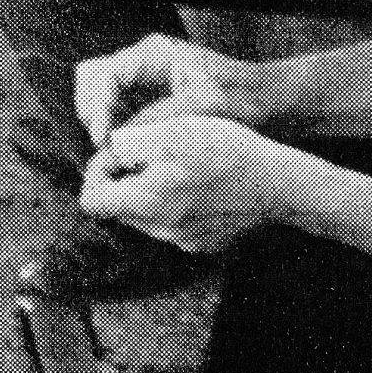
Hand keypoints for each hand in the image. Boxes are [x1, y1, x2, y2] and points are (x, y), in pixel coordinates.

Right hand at [74, 32, 242, 149]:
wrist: (262, 97)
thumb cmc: (238, 97)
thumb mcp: (201, 107)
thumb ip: (160, 118)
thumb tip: (121, 139)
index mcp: (153, 54)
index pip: (106, 73)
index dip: (98, 105)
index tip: (102, 138)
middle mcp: (143, 59)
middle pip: (93, 75)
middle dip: (91, 108)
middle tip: (101, 143)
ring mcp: (144, 75)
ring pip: (100, 90)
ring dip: (100, 118)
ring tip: (110, 149)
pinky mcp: (149, 93)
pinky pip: (117, 105)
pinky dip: (113, 124)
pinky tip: (123, 147)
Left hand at [79, 112, 290, 251]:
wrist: (280, 182)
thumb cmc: (225, 150)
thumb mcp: (170, 130)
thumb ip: (128, 143)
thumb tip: (107, 153)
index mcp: (146, 203)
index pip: (91, 200)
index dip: (95, 171)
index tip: (115, 148)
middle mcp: (162, 231)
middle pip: (118, 206)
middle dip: (122, 178)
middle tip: (147, 147)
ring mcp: (185, 240)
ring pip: (146, 213)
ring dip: (149, 187)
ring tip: (176, 159)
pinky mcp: (205, 242)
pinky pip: (174, 221)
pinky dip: (175, 200)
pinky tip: (198, 178)